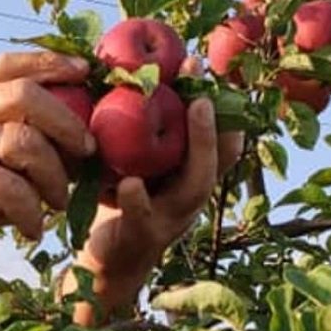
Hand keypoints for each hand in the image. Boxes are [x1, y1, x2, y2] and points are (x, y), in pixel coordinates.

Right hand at [0, 51, 95, 242]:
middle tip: (88, 150)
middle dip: (66, 121)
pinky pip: (14, 191)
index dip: (48, 62)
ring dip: (53, 179)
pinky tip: (32, 230)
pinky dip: (30, 214)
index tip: (84, 71)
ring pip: (25, 143)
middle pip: (25, 95)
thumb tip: (70, 140)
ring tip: (57, 203)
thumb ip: (3, 136)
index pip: (8, 67)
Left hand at [69, 76, 243, 319]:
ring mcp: (171, 219)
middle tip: (202, 81)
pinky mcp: (141, 237)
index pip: (225, 141)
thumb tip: (129, 72)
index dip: (224, 105)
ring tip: (192, 110)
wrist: (106, 262)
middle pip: (218, 158)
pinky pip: (144, 217)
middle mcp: (191, 196)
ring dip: (199, 146)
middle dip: (214, 116)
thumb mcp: (137, 165)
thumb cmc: (121, 203)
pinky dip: (138, 199)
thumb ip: (143, 132)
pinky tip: (130, 183)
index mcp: (192, 175)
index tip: (207, 68)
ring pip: (196, 185)